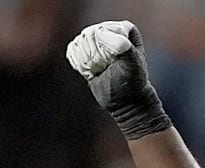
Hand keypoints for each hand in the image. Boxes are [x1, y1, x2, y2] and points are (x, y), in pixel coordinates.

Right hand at [66, 20, 171, 138]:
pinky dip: (80, 64)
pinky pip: (72, 51)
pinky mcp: (83, 49)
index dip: (107, 48)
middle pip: (89, 34)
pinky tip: (93, 71)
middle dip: (97, 55)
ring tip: (103, 70)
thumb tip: (100, 33)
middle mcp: (109, 30)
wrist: (125, 100)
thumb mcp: (132, 65)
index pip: (104, 30)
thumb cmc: (132, 82)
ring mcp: (95, 39)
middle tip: (109, 67)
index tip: (117, 62)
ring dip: (89, 61)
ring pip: (80, 42)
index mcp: (125, 29)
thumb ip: (122, 46)